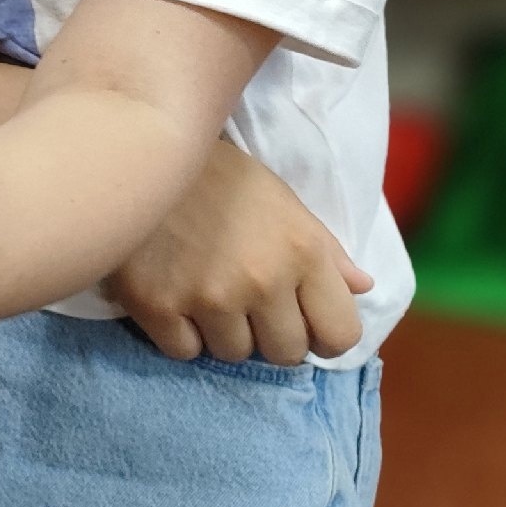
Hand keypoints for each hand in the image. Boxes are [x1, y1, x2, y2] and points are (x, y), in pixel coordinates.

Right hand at [106, 143, 373, 364]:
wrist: (142, 153)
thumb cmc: (220, 176)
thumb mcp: (282, 201)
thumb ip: (325, 250)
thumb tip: (363, 288)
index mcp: (302, 253)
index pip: (340, 335)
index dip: (324, 336)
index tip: (303, 324)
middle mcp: (262, 281)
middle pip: (285, 354)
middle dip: (271, 335)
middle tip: (248, 307)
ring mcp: (208, 296)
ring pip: (232, 354)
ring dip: (223, 333)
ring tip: (206, 296)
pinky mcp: (157, 304)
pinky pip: (183, 350)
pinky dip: (181, 333)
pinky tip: (175, 299)